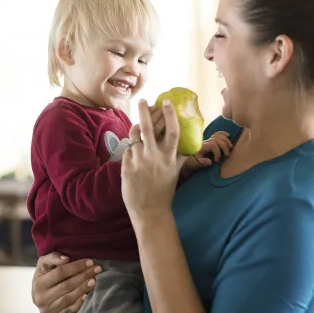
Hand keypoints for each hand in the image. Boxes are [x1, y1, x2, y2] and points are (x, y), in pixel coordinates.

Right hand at [32, 252, 101, 312]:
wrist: (40, 293)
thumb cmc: (45, 273)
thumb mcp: (45, 262)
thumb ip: (53, 257)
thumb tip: (65, 258)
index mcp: (38, 283)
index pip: (60, 273)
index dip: (76, 266)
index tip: (90, 261)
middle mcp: (41, 298)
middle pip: (67, 285)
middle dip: (84, 276)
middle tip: (97, 269)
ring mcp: (47, 310)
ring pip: (68, 298)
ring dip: (83, 288)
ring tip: (94, 280)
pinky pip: (69, 311)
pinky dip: (79, 303)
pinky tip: (87, 295)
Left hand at [122, 99, 186, 221]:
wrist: (150, 211)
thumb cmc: (165, 192)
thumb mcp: (175, 173)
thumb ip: (180, 158)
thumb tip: (187, 147)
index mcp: (169, 158)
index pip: (172, 131)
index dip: (170, 114)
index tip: (166, 101)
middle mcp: (154, 157)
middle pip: (149, 127)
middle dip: (145, 111)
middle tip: (143, 101)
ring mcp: (139, 161)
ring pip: (134, 136)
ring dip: (135, 128)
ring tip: (137, 125)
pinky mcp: (126, 167)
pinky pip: (127, 149)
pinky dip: (130, 147)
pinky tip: (133, 150)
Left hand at [181, 131, 232, 174]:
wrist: (188, 159)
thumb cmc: (192, 162)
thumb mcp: (195, 164)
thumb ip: (202, 163)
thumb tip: (210, 162)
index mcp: (202, 147)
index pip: (213, 145)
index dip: (217, 152)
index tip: (217, 161)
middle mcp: (205, 142)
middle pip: (217, 140)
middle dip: (224, 147)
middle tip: (227, 155)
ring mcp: (208, 140)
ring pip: (218, 136)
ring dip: (226, 141)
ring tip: (230, 147)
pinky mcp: (210, 140)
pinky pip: (217, 134)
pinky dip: (223, 133)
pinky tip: (228, 135)